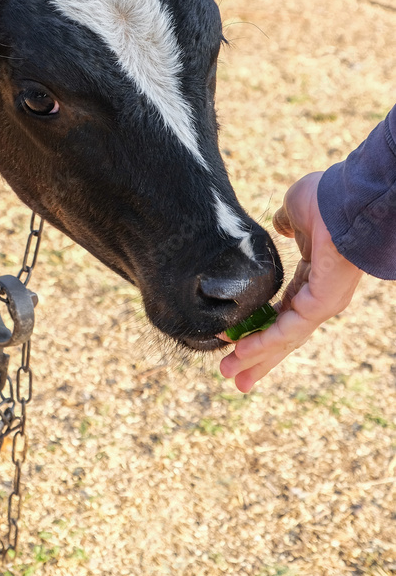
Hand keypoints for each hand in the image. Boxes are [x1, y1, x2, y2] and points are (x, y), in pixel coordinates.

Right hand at [219, 171, 364, 391]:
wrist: (346, 197)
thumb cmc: (325, 200)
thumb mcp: (295, 212)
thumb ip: (285, 223)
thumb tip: (281, 223)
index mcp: (312, 279)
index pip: (282, 313)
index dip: (258, 328)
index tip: (233, 341)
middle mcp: (318, 297)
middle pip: (282, 335)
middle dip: (256, 358)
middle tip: (233, 378)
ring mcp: (322, 303)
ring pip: (284, 338)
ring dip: (255, 357)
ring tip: (230, 374)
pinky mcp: (322, 303)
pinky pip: (289, 328)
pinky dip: (265, 341)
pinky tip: (243, 351)